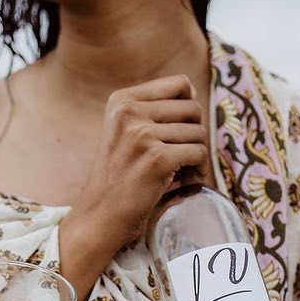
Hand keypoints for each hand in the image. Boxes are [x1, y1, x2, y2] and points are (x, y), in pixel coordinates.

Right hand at [76, 74, 211, 247]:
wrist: (100, 217)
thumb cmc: (119, 178)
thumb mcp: (125, 132)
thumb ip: (151, 111)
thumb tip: (193, 91)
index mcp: (121, 100)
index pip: (179, 83)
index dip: (188, 108)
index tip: (180, 131)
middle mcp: (129, 112)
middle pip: (193, 108)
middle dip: (195, 133)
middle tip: (186, 155)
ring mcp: (142, 135)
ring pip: (198, 132)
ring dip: (198, 155)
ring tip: (184, 171)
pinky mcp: (157, 159)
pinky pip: (199, 153)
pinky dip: (199, 169)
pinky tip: (187, 180)